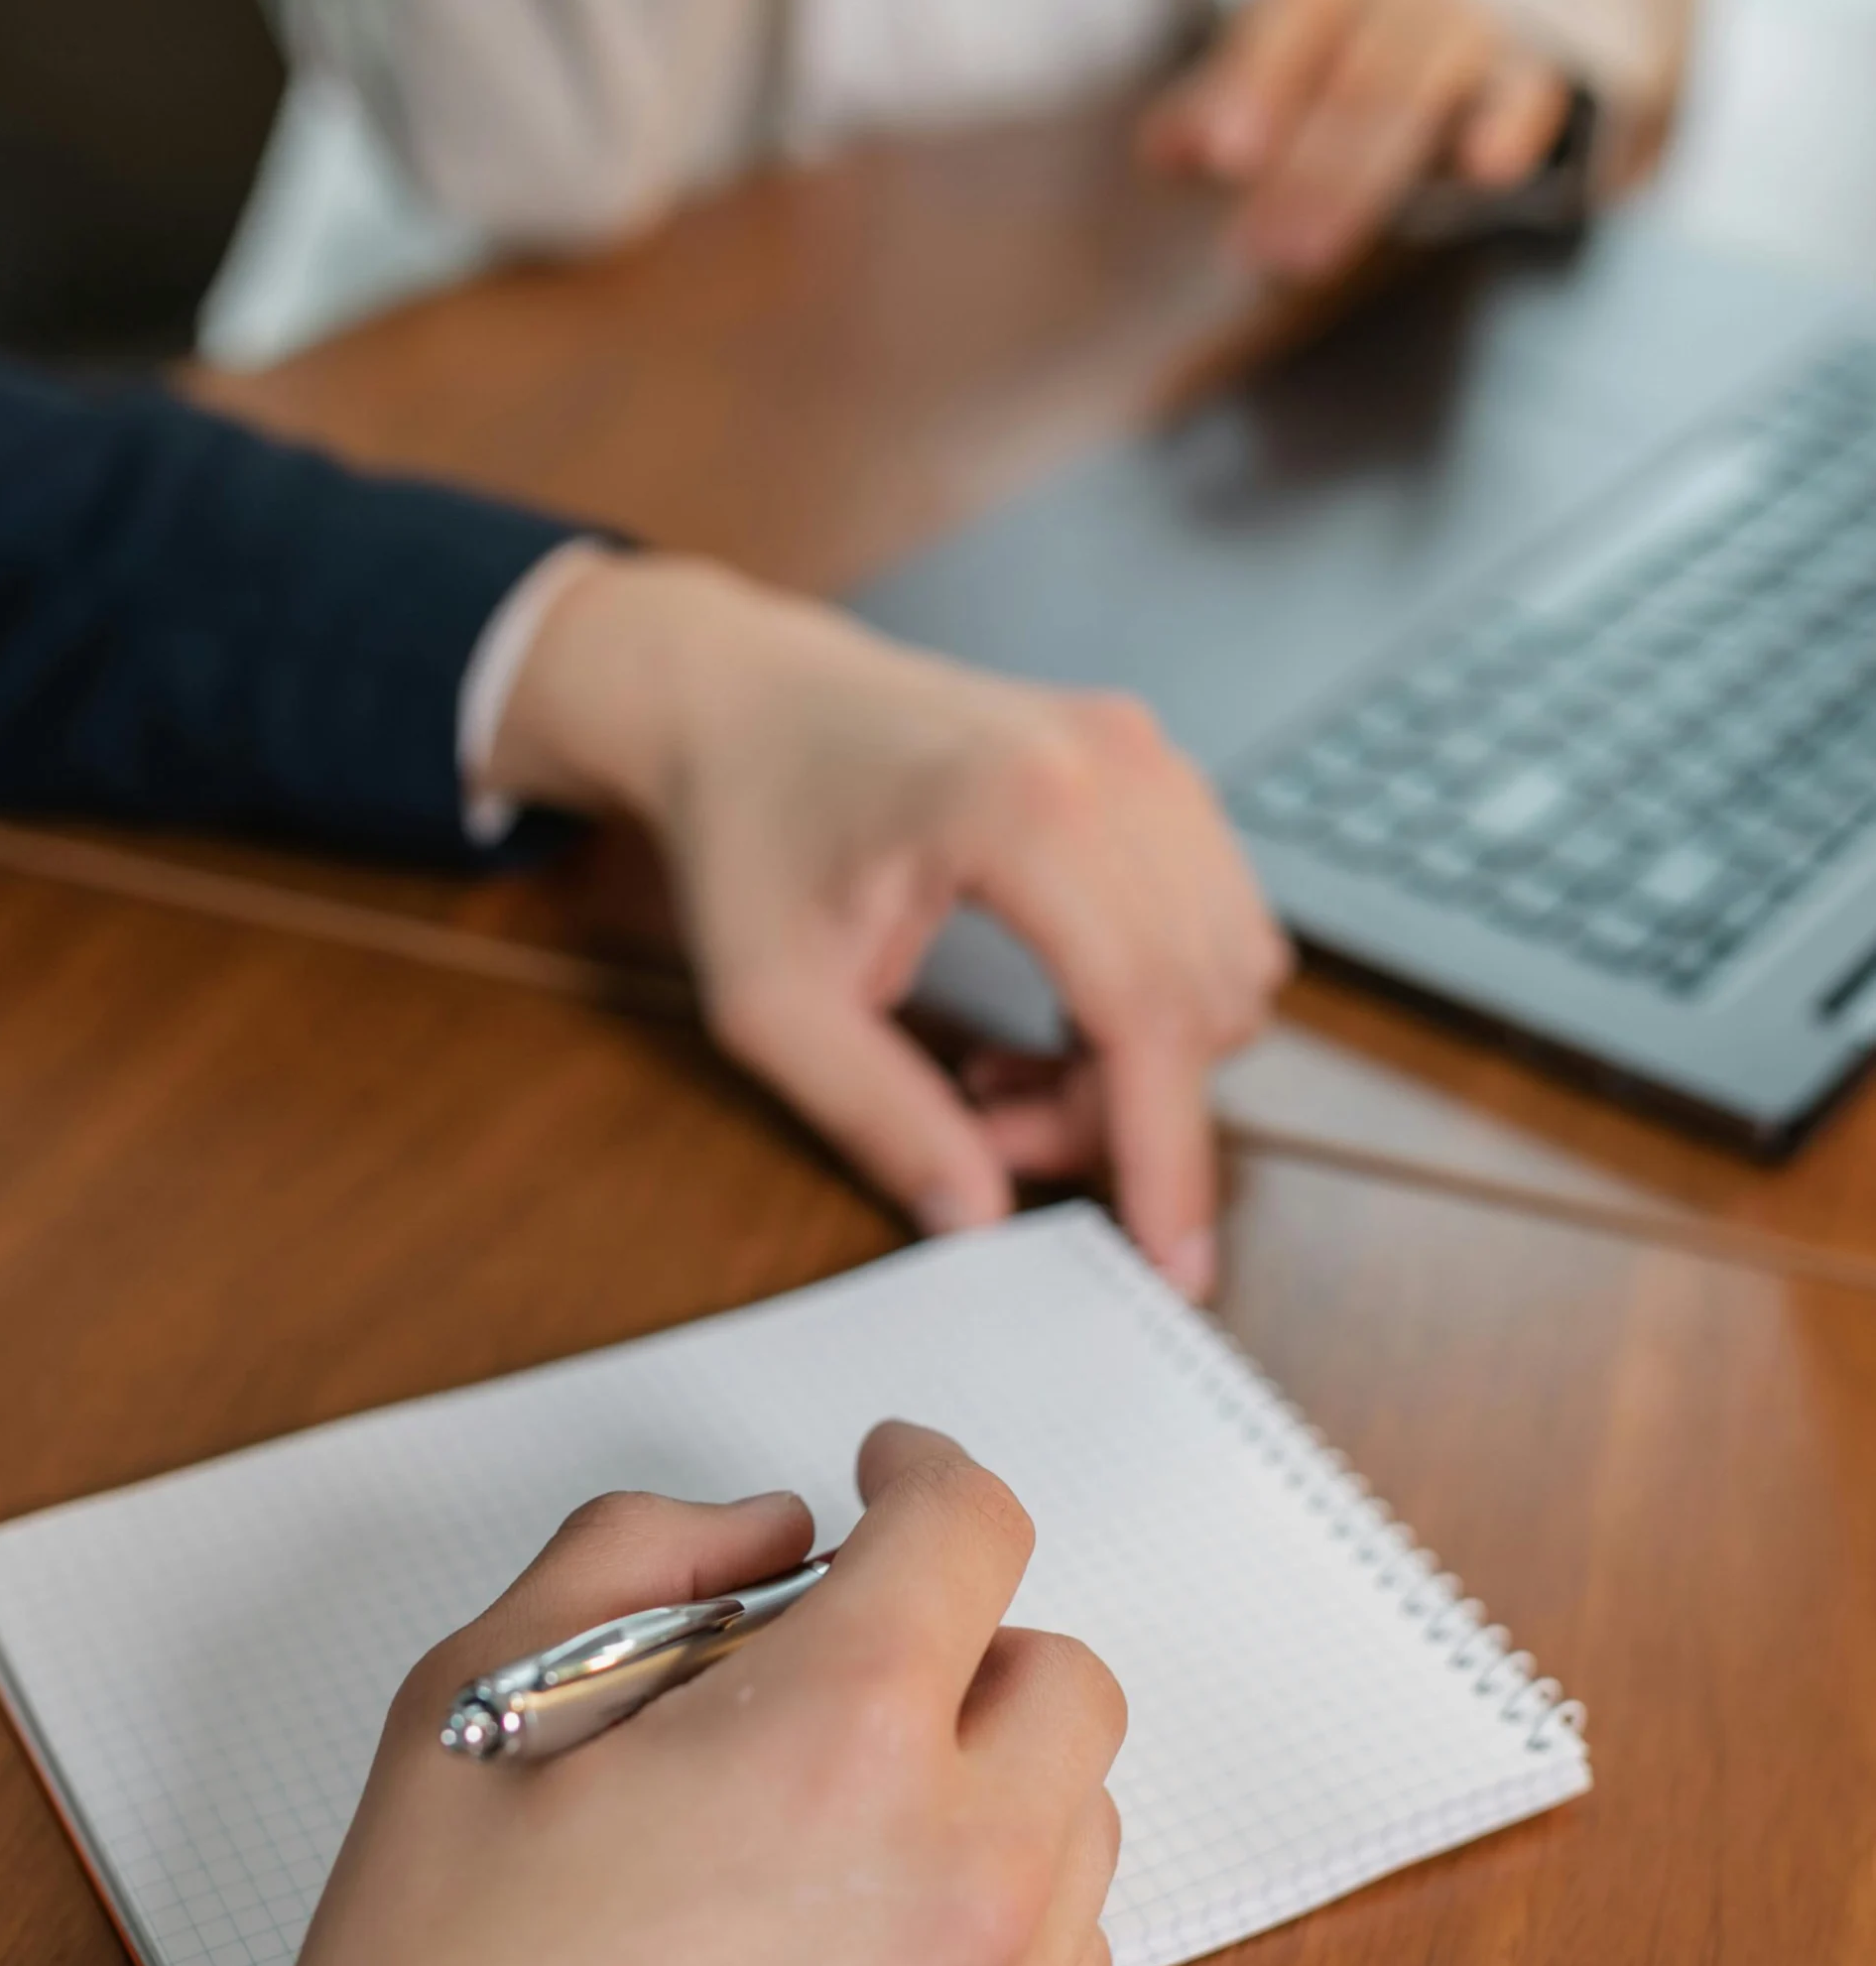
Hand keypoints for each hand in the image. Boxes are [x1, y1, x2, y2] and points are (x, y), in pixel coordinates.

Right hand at [114, 1423, 1120, 1965]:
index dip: (924, 1472)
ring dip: (985, 1784)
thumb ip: (634, 1556)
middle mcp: (959, 1871)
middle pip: (1064, 1677)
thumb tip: (769, 1534)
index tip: (890, 1478)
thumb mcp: (475, 1702)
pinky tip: (857, 1953)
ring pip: (1078, 1824)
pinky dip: (994, 1920)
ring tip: (831, 1831)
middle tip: (843, 1676)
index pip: (970, 1531)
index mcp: (833, 1736)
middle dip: (963, 1642)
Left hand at [488, 554, 1288, 1298]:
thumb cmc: (746, 834)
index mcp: (1024, 809)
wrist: (740, 700)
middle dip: (1117, 1111)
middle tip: (985, 1130)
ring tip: (1000, 1072)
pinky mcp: (1154, 768)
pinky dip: (1152, 999)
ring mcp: (1148, 756)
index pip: (1148, 1017)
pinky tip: (1045, 1015)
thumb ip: (878, 1117)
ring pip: (1225, 971)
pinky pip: (1211, 923)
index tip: (1175, 1265)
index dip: (1167, 1157)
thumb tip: (977, 1219)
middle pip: (1197, 1003)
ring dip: (1139, 1060)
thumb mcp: (771, 1006)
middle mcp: (1116, 766)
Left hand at [1143, 0, 1575, 280]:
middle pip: (1364, 73)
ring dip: (1367, 171)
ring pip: (1432, 87)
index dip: (1259, 82)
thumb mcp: (1340, 19)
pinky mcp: (1599, 55)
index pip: (1302, 17)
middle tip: (1261, 254)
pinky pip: (1550, 88)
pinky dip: (1519, 122)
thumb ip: (1251, 85)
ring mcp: (1513, 16)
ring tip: (1308, 252)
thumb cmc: (1432, 1)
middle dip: (1310, 167)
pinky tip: (1487, 168)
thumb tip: (1160, 153)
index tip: (1222, 154)